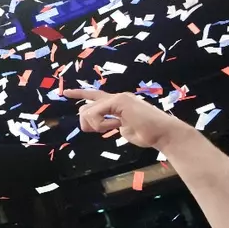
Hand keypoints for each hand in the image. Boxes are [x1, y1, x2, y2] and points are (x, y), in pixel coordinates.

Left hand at [65, 88, 190, 151]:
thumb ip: (111, 124)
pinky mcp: (119, 100)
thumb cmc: (148, 134)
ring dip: (97, 126)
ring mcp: (118, 97)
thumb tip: (97, 123)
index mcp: (118, 104)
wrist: (163, 134)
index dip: (79, 94)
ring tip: (116, 127)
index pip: (94, 96)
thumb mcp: (124, 130)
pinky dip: (102, 124)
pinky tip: (118, 124)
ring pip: (87, 111)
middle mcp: (117, 98)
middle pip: (85, 108)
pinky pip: (95, 114)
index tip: (65, 92)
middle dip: (88, 124)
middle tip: (107, 129)